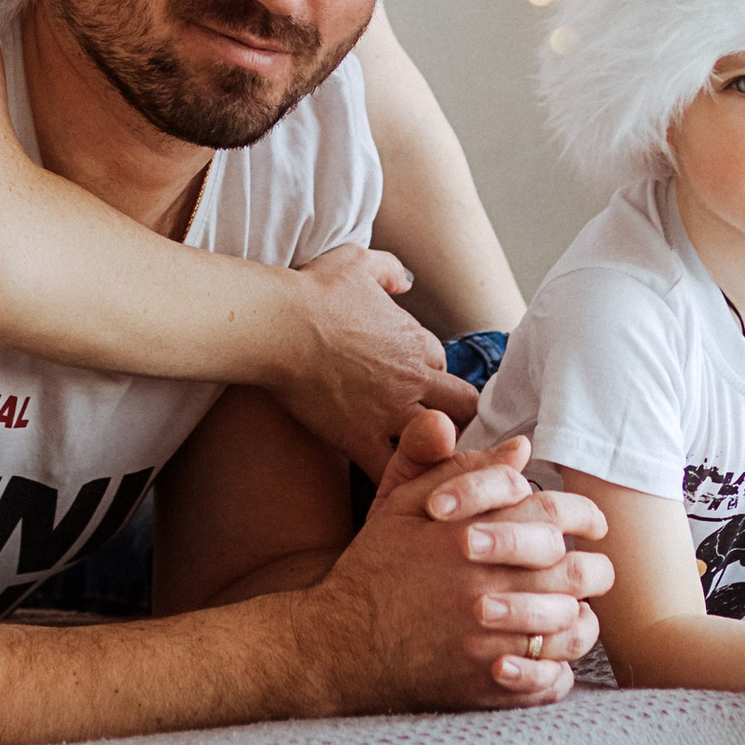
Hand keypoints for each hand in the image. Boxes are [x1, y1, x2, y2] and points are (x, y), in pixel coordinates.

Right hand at [278, 244, 478, 473]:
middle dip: (454, 417)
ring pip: (440, 442)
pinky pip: (392, 470)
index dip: (430, 374)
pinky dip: (394, 477)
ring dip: (433, 450)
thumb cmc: (314, 291)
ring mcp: (390, 412)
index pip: (442, 364)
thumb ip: (390, 271)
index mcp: (415, 341)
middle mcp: (413, 379)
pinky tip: (388, 482)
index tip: (412, 383)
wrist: (281, 325)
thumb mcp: (359, 263)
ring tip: (419, 460)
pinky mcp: (361, 438)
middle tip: (435, 428)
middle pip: (462, 406)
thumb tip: (406, 282)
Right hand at [307, 410, 608, 712]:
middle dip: (594, 570)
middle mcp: (487, 584)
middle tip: (592, 571)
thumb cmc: (375, 569)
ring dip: (581, 619)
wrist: (339, 642)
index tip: (592, 525)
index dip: (585, 515)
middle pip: (577, 572)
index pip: (553, 513)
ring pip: (572, 627)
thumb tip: (520, 448)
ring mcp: (489, 638)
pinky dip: (560, 669)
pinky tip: (549, 658)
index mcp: (473, 534)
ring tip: (573, 613)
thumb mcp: (403, 504)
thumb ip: (459, 468)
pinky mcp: (485, 683)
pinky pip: (551, 680)